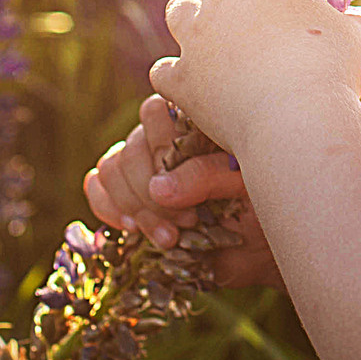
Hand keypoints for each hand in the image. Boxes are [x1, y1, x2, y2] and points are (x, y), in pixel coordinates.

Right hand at [83, 93, 282, 288]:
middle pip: (132, 146)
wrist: (260, 246)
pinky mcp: (128, 192)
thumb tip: (158, 188)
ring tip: (169, 236)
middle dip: (151, 191)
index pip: (156, 113)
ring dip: (133, 205)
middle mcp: (165, 139)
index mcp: (195, 123)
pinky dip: (107, 205)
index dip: (162, 152)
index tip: (189, 193)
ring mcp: (144, 164)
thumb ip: (207, 177)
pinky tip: (132, 227)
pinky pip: (98, 184)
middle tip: (185, 223)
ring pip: (113, 166)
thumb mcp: (245, 186)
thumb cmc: (262, 206)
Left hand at [147, 0, 360, 157]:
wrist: (294, 121)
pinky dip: (177, 75)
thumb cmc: (333, 72)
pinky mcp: (180, 76)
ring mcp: (197, 35)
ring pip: (180, 10)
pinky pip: (165, 69)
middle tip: (255, 16)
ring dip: (194, 20)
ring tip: (213, 38)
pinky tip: (192, 84)